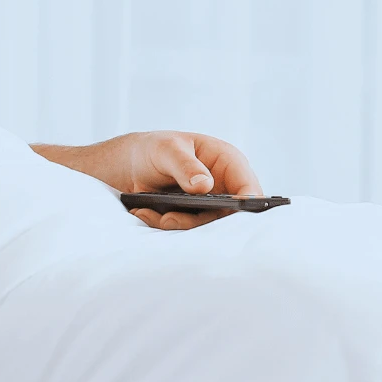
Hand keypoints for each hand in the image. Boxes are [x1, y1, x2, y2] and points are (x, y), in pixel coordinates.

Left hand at [80, 131, 262, 230]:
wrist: (133, 166)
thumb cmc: (156, 149)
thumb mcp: (167, 150)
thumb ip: (185, 165)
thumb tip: (204, 185)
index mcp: (228, 162)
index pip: (248, 186)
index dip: (247, 203)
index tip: (232, 212)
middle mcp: (224, 187)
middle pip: (229, 215)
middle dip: (200, 220)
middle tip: (170, 218)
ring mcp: (210, 206)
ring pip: (206, 227)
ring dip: (178, 224)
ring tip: (152, 214)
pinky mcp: (193, 220)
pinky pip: (186, 231)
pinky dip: (164, 225)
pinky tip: (144, 213)